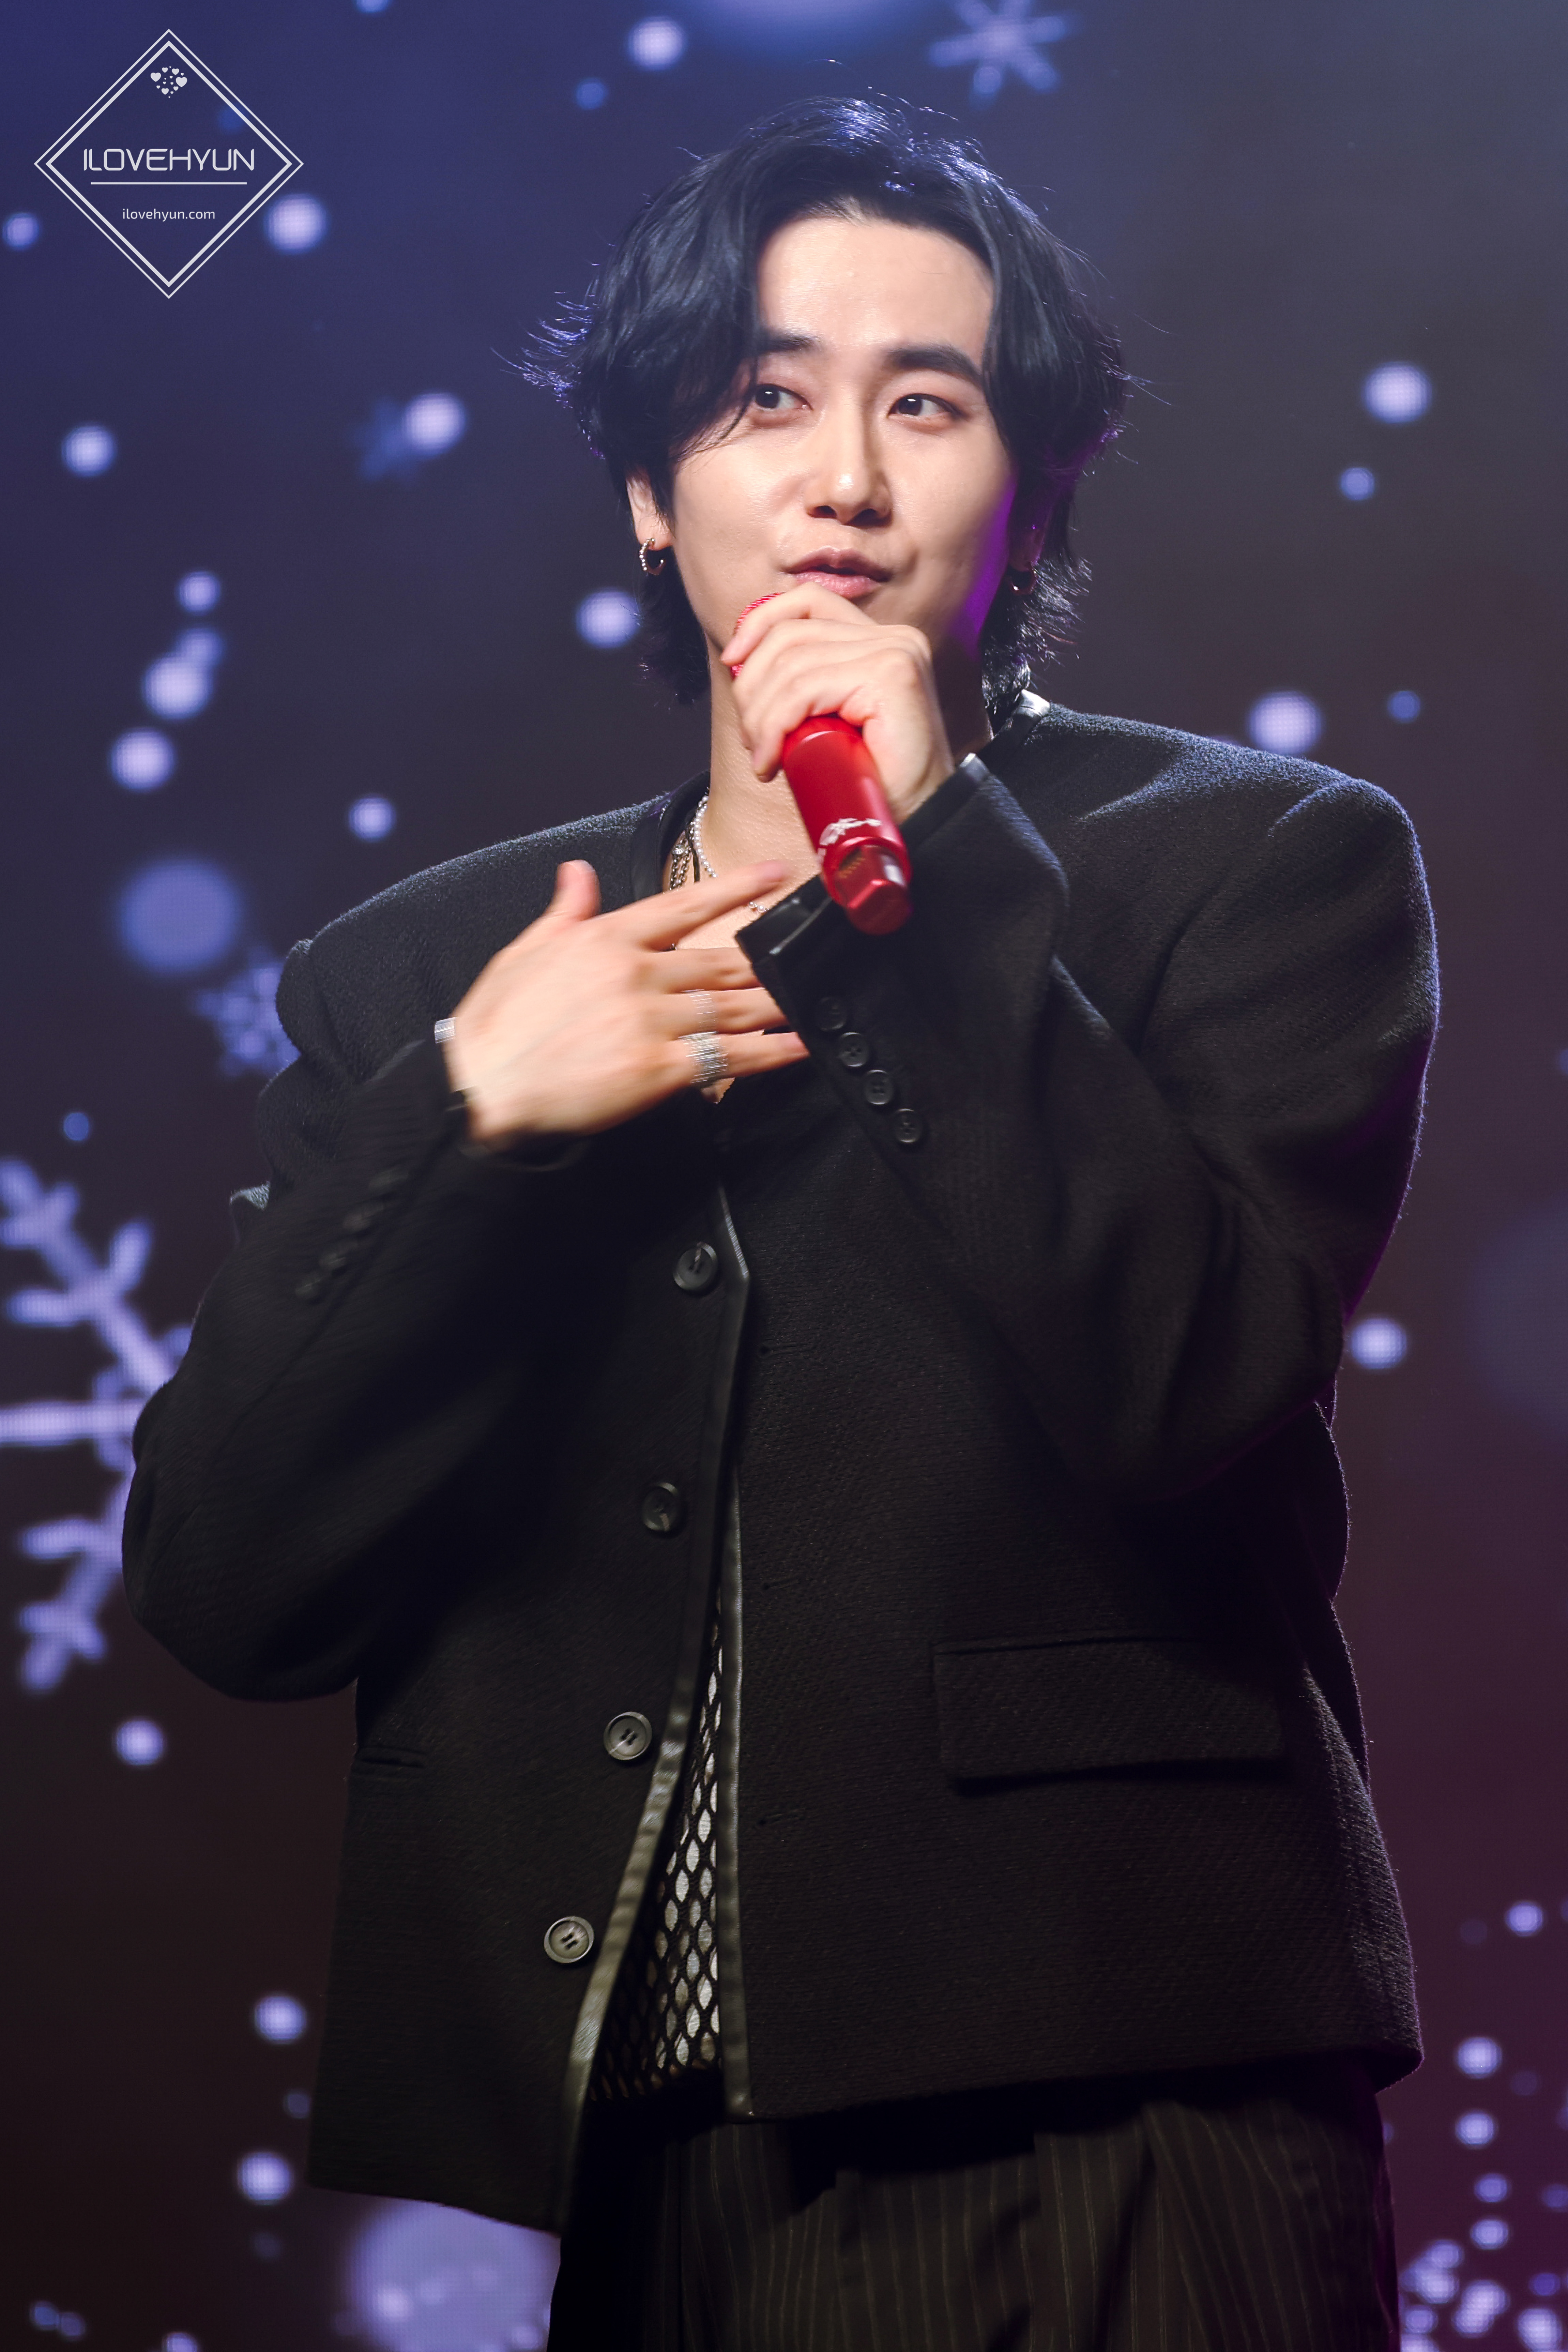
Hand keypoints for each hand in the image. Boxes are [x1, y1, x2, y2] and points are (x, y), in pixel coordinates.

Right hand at [441, 860, 807, 1148]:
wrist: (483, 1085)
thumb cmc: (498, 1026)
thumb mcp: (525, 951)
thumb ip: (565, 912)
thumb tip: (577, 873)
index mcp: (606, 939)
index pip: (684, 904)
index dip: (737, 888)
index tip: (776, 875)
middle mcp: (636, 973)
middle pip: (721, 959)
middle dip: (769, 957)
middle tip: (807, 951)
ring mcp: (651, 1020)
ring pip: (733, 1005)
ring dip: (778, 1003)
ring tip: (812, 998)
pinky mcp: (658, 1067)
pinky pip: (729, 1057)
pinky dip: (770, 1053)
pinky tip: (798, 1047)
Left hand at [718, 585, 957, 820]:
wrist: (918, 826)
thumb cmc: (872, 786)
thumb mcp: (827, 721)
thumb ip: (804, 684)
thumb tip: (742, 661)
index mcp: (882, 640)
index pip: (807, 602)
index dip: (760, 623)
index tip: (731, 662)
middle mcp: (895, 638)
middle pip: (791, 633)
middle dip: (752, 686)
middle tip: (752, 739)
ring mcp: (896, 652)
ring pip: (793, 665)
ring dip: (761, 716)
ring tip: (764, 758)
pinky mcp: (891, 676)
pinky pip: (806, 689)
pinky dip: (775, 726)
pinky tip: (772, 761)